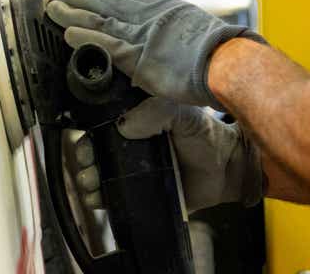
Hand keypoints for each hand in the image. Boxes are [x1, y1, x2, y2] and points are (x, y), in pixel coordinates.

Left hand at [48, 0, 264, 108]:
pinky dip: (85, 39)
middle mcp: (146, 13)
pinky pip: (106, 45)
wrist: (228, 61)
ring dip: (72, 12)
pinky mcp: (138, 58)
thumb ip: (170, 24)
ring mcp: (140, 34)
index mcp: (160, 2)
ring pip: (98, 18)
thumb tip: (165, 30)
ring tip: (53, 8)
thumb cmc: (217, 47)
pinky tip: (68, 35)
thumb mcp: (190, 24)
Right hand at [73, 98, 263, 214]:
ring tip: (92, 181)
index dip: (88, 127)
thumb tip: (125, 124)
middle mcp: (129, 143)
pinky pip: (113, 196)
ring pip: (98, 173)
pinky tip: (98, 197)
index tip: (84, 135)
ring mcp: (133, 168)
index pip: (101, 120)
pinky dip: (100, 198)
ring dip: (87, 177)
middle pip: (93, 148)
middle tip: (87, 160)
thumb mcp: (183, 113)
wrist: (226, 171)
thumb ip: (157, 111)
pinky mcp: (139, 192)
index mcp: (136, 119)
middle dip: (84, 155)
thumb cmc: (206, 136)